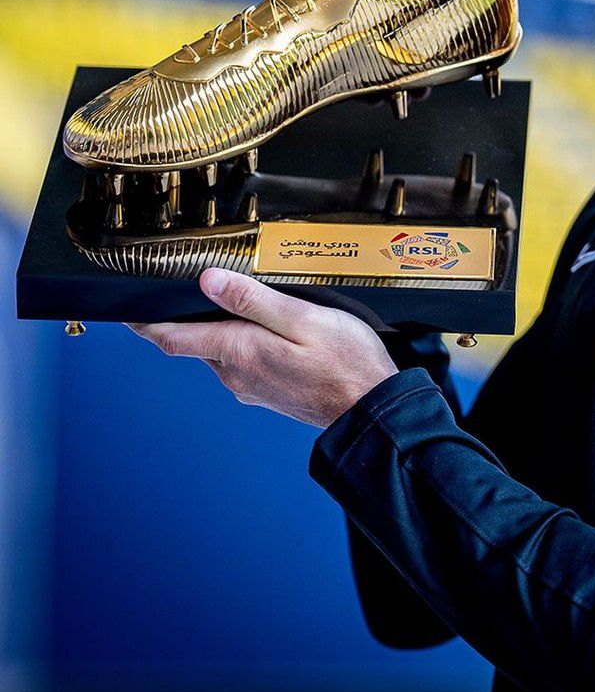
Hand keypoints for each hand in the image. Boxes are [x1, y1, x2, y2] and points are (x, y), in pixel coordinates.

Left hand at [124, 268, 399, 427]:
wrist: (372, 409)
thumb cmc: (346, 363)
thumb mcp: (302, 318)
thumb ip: (252, 299)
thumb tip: (208, 281)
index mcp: (239, 352)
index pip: (175, 338)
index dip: (146, 323)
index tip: (125, 311)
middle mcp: (237, 374)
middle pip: (197, 341)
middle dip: (190, 317)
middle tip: (192, 288)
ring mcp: (252, 386)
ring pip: (222, 351)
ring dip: (221, 329)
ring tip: (235, 302)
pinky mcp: (269, 392)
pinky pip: (243, 362)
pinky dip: (242, 342)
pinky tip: (267, 330)